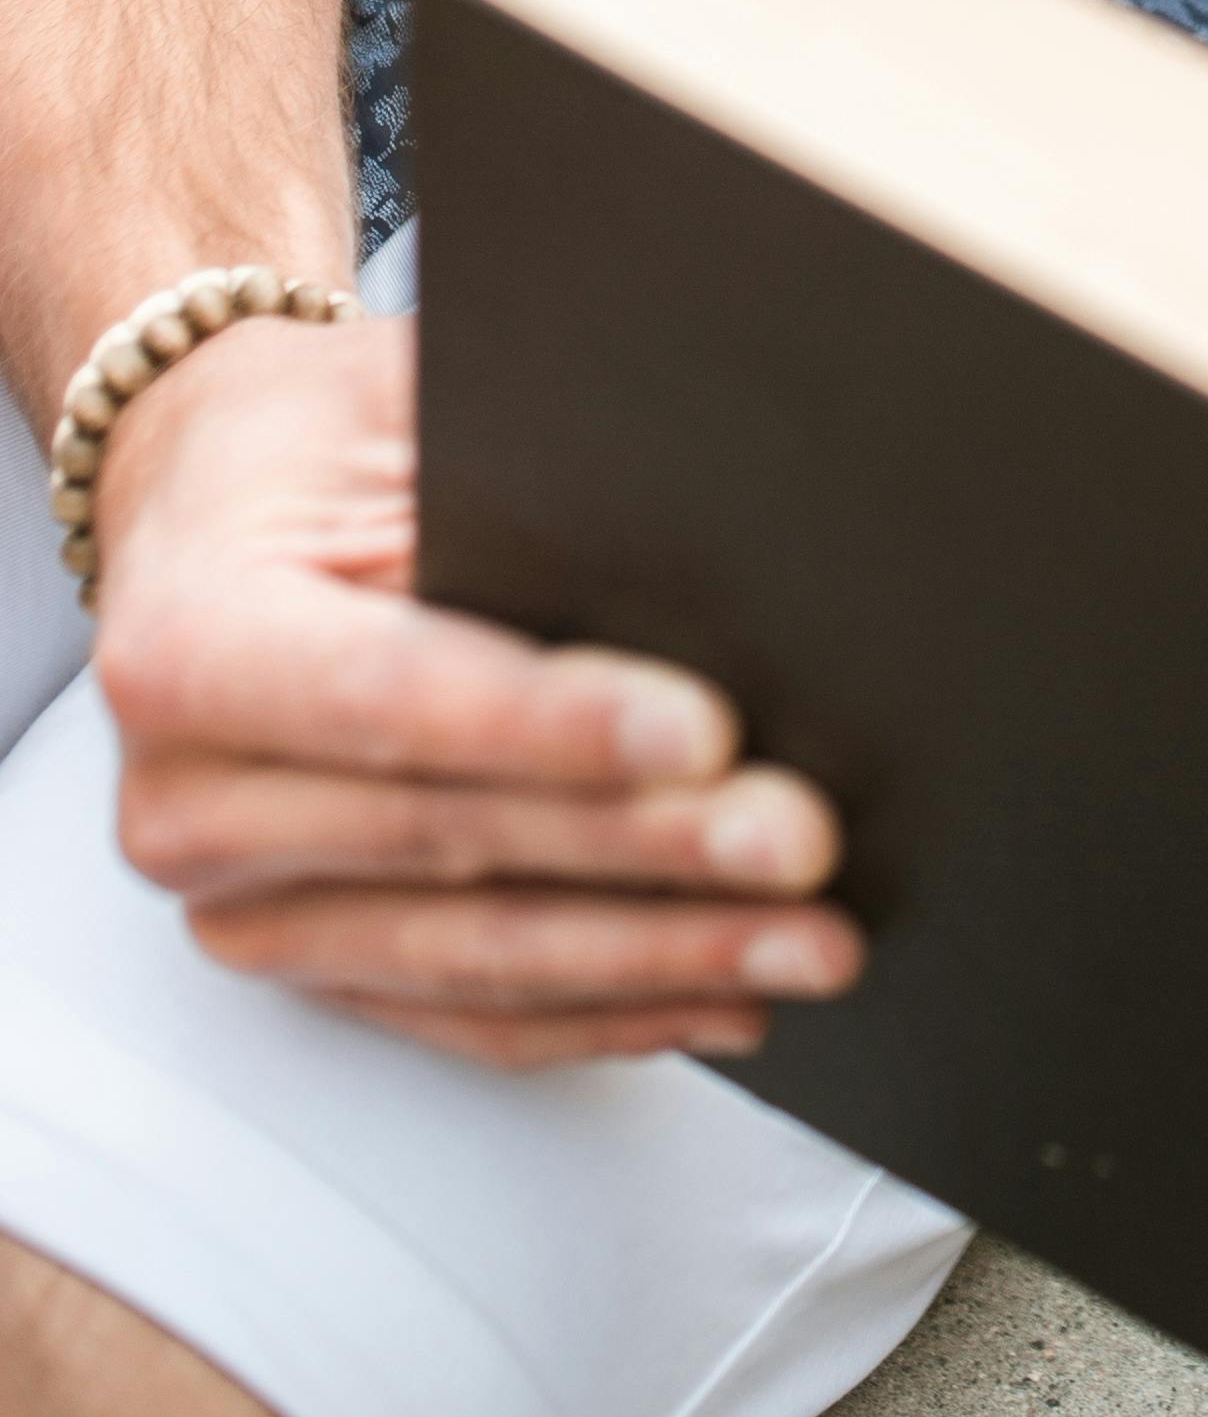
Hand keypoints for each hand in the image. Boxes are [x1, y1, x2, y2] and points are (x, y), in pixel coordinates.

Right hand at [92, 308, 858, 1068]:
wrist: (214, 505)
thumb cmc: (314, 443)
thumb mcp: (392, 404)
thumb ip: (516, 473)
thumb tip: (699, 530)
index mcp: (191, 645)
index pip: (393, 698)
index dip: (553, 727)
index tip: (706, 733)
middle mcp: (192, 800)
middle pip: (454, 842)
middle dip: (648, 852)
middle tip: (800, 845)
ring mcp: (244, 902)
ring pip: (478, 954)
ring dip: (659, 955)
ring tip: (807, 940)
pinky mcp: (312, 959)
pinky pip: (474, 1012)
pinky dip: (611, 1010)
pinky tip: (727, 992)